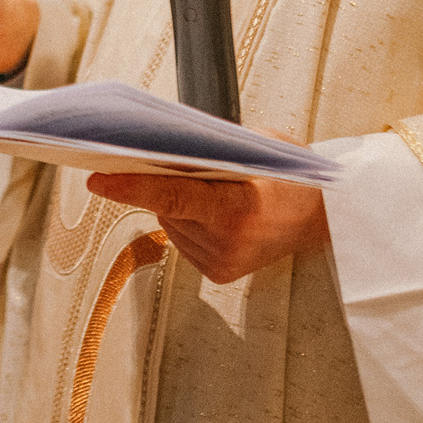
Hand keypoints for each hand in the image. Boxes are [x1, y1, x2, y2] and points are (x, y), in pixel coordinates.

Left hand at [84, 172, 328, 283]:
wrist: (326, 217)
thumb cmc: (291, 175)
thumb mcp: (255, 148)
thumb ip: (208, 150)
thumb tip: (155, 148)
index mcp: (238, 206)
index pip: (170, 196)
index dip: (129, 187)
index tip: (96, 179)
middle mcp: (228, 240)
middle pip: (165, 207)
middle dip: (164, 184)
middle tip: (180, 164)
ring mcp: (223, 262)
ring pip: (169, 224)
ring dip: (177, 207)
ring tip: (215, 194)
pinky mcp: (220, 274)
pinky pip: (182, 240)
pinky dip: (188, 224)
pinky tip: (217, 216)